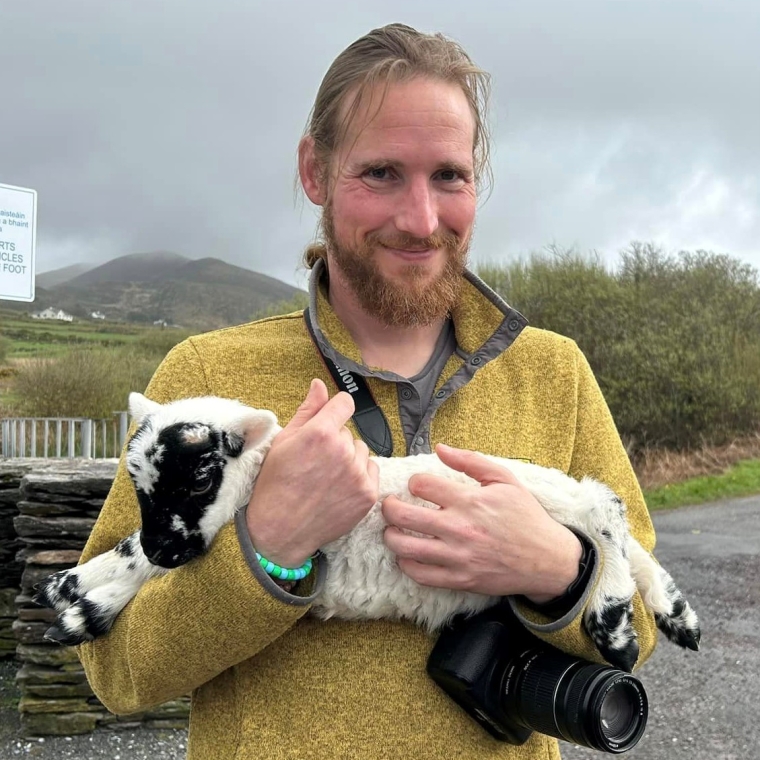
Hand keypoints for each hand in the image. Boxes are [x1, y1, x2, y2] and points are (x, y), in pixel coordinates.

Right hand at [246, 379, 378, 566]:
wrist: (280, 529)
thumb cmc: (276, 483)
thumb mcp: (284, 441)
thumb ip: (308, 410)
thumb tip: (320, 384)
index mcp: (320, 433)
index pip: (345, 402)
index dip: (335, 409)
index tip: (329, 420)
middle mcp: (343, 450)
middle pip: (348, 431)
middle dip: (335, 440)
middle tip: (315, 461)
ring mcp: (358, 474)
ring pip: (360, 451)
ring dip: (348, 458)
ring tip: (326, 476)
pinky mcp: (368, 494)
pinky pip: (371, 470)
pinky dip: (359, 476)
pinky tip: (338, 487)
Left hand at [382, 444, 581, 600]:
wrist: (547, 559)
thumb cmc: (526, 516)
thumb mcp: (505, 480)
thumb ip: (471, 461)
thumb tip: (440, 448)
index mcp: (469, 501)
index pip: (421, 485)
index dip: (414, 482)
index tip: (418, 485)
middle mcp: (459, 528)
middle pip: (403, 516)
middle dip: (389, 507)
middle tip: (390, 505)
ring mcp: (457, 557)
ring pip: (405, 548)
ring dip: (391, 536)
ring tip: (393, 530)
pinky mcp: (459, 579)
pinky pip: (420, 575)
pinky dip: (406, 565)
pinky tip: (408, 556)